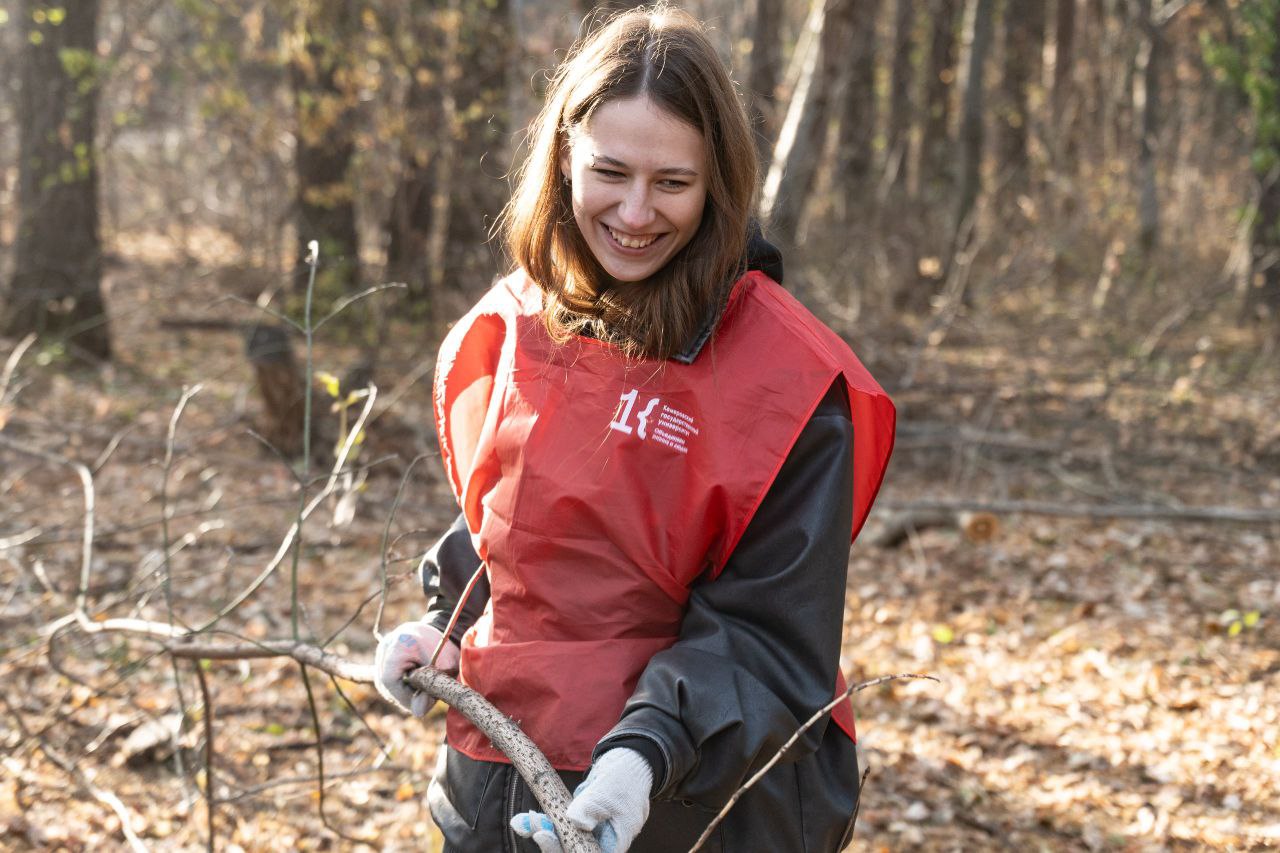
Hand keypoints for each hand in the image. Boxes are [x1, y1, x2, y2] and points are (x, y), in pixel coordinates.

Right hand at [373, 621, 458, 715]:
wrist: (440, 627)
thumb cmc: (444, 645)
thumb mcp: (446, 663)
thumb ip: (431, 687)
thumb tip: (418, 713)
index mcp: (397, 644)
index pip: (390, 681)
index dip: (405, 697)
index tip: (424, 702)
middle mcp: (384, 648)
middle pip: (386, 685)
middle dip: (407, 696)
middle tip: (427, 696)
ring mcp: (381, 653)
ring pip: (386, 686)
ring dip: (405, 692)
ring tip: (424, 686)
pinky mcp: (383, 659)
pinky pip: (389, 681)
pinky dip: (403, 686)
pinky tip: (417, 682)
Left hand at [510, 747, 651, 852]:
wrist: (626, 763)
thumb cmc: (624, 778)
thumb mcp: (607, 792)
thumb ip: (591, 808)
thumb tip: (575, 821)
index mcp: (613, 843)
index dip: (563, 850)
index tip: (544, 837)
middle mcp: (600, 844)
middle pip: (570, 851)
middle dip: (549, 844)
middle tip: (533, 828)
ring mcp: (587, 835)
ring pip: (561, 842)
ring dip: (540, 833)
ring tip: (521, 822)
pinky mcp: (577, 825)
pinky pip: (557, 829)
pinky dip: (542, 824)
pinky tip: (523, 820)